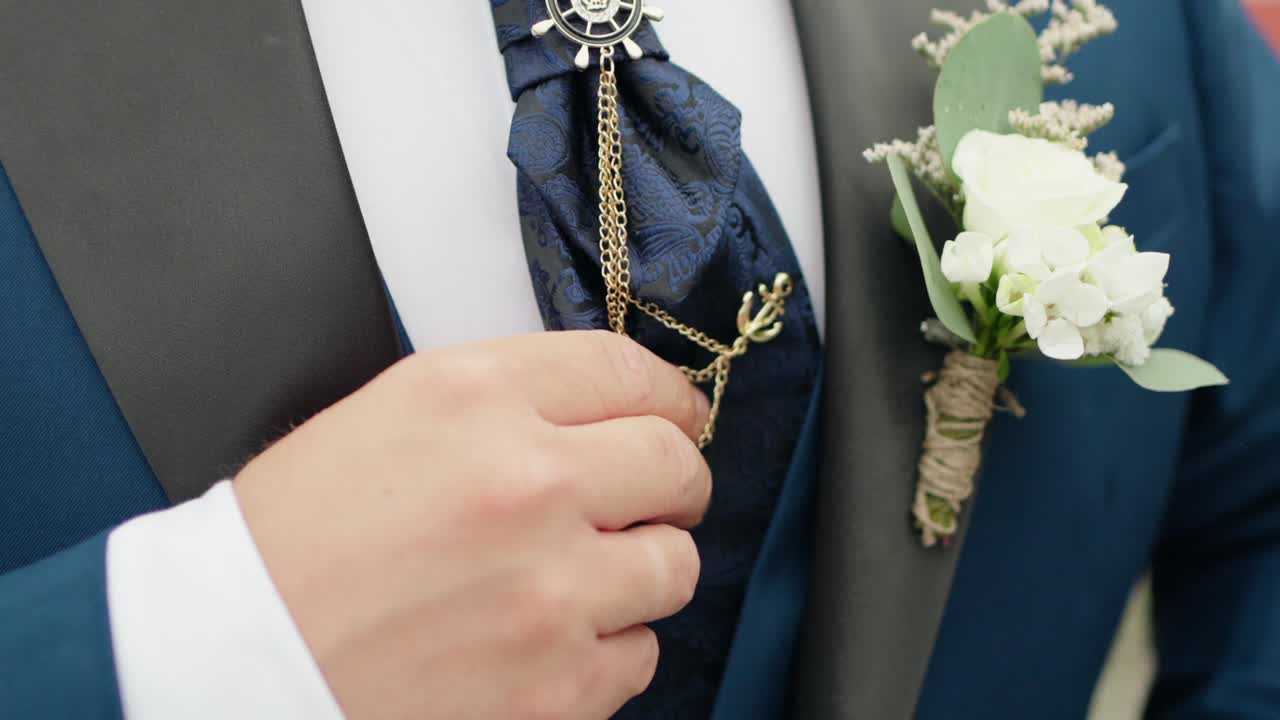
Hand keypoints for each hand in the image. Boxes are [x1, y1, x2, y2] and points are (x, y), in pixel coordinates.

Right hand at [234, 331, 711, 719]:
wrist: (233, 657)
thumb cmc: (294, 541)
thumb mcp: (391, 414)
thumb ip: (508, 399)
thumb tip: (604, 409)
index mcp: (476, 399)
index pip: (628, 372)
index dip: (668, 396)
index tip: (676, 415)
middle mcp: (526, 484)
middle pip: (676, 464)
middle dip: (674, 479)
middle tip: (652, 495)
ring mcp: (549, 591)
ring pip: (674, 565)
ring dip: (642, 566)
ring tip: (583, 575)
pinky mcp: (556, 686)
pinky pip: (640, 654)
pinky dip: (609, 645)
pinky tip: (550, 637)